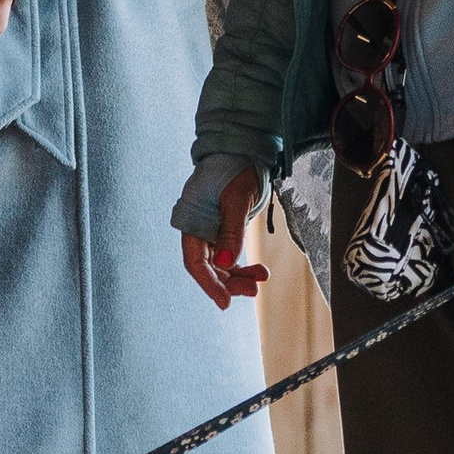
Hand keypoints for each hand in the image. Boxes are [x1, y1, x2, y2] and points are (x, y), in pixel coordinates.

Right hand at [182, 173, 267, 310]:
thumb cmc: (235, 169)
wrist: (242, 151)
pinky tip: (260, 271)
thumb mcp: (236, 200)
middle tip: (254, 290)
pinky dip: (244, 265)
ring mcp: (210, 231)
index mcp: (191, 221)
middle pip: (209, 267)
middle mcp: (197, 229)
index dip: (209, 284)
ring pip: (221, 265)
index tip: (225, 302)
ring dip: (240, 276)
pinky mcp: (222, 231)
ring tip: (262, 278)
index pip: (195, 262)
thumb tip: (225, 264)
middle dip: (230, 282)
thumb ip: (230, 232)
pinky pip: (230, 256)